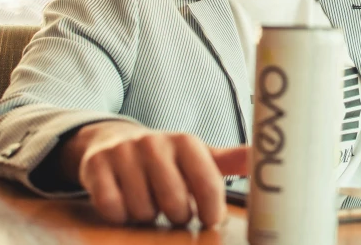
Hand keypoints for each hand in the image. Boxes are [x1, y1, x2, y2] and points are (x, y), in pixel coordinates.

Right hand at [60, 121, 247, 225]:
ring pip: (143, 210)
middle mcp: (155, 142)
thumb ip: (233, 160)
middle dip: (177, 216)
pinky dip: (119, 215)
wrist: (114, 142)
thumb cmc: (168, 158)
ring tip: (149, 202)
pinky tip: (124, 203)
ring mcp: (124, 153)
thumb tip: (265, 155)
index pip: (207, 185)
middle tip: (173, 210)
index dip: (211, 211)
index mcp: (187, 142)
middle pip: (175, 204)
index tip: (209, 219)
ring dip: (147, 216)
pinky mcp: (96, 165)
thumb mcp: (201, 156)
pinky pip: (112, 207)